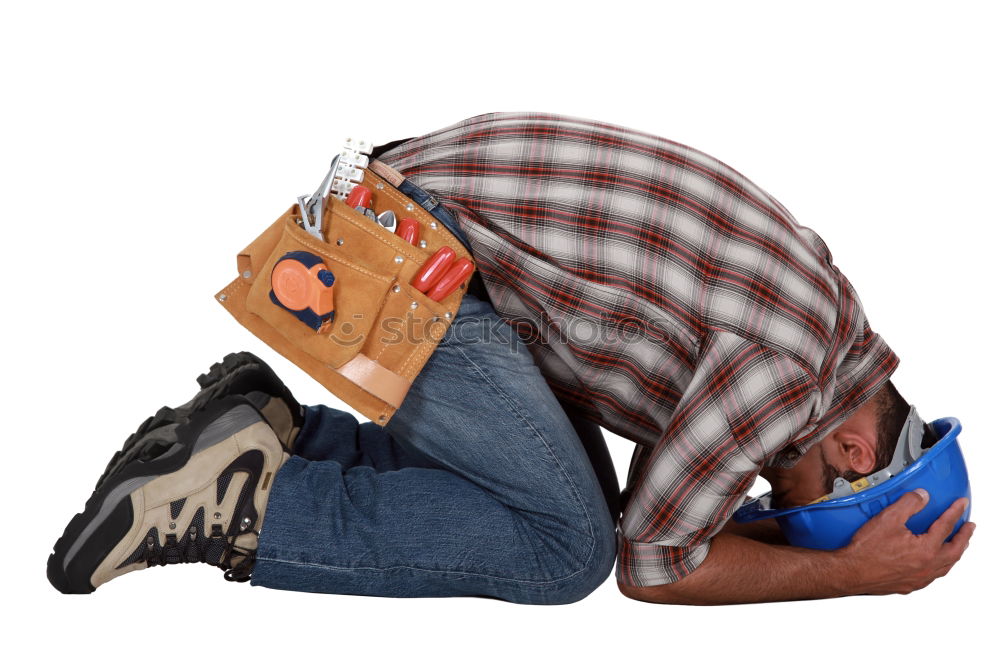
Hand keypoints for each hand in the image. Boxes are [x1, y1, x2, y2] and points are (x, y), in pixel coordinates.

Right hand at [837, 489, 974, 595]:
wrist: (850, 572)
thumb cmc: (866, 549)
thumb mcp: (888, 518)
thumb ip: (909, 504)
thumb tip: (922, 496)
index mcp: (926, 549)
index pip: (946, 526)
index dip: (955, 512)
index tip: (961, 505)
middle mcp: (926, 567)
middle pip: (954, 551)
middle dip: (964, 537)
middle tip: (968, 527)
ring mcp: (918, 579)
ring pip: (945, 567)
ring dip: (954, 553)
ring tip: (956, 546)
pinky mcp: (908, 586)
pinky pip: (932, 577)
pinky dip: (938, 567)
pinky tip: (932, 564)